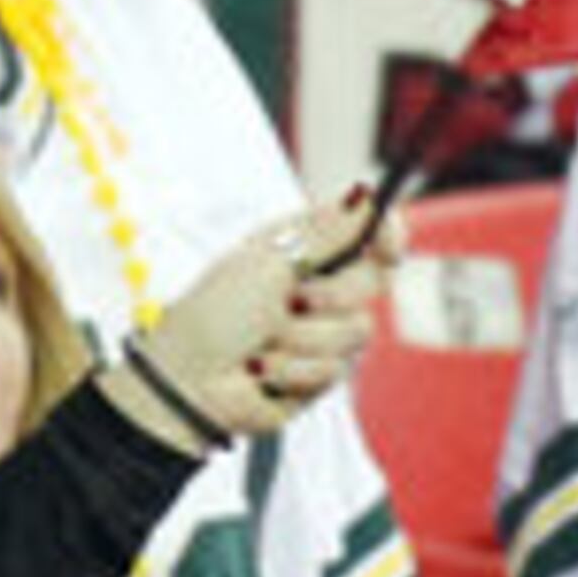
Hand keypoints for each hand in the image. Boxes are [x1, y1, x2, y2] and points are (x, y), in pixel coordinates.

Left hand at [125, 190, 402, 446]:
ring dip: (305, 339)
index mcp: (304, 248)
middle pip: (373, 282)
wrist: (191, 382)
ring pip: (356, 332)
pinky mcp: (321, 372)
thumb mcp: (269, 261)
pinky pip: (336, 369)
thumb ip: (326, 233)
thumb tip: (366, 195)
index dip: (386, 236)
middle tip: (294, 301)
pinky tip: (265, 371)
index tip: (386, 244)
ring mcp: (322, 331)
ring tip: (264, 342)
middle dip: (334, 295)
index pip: (366, 234)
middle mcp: (318, 285)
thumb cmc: (215, 314)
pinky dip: (296, 370)